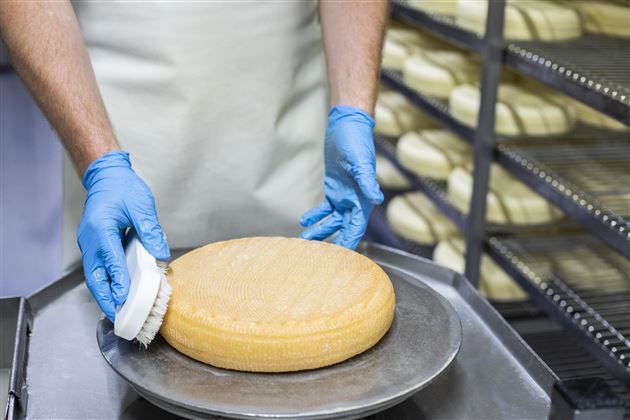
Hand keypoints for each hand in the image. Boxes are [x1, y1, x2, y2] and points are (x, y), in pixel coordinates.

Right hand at [77, 151, 169, 320]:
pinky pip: (99, 269)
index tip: (125, 297)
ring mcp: (90, 244)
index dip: (118, 280)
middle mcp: (91, 240)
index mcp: (101, 229)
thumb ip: (149, 229)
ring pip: (95, 275)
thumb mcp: (141, 205)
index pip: (110, 260)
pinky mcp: (96, 246)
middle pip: (94, 276)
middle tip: (117, 316)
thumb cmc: (123, 188)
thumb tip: (160, 252)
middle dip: (105, 297)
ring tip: (117, 312)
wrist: (107, 177)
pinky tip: (117, 294)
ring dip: (104, 294)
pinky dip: (106, 283)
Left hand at [300, 106, 383, 249]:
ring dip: (320, 230)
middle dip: (332, 242)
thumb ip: (367, 182)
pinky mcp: (334, 188)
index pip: (356, 227)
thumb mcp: (360, 163)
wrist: (347, 126)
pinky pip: (325, 208)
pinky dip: (316, 216)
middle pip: (344, 228)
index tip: (338, 256)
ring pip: (333, 220)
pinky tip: (304, 221)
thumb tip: (377, 199)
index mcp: (363, 198)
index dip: (348, 242)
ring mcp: (344, 195)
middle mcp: (355, 200)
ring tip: (305, 240)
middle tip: (316, 255)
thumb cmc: (356, 142)